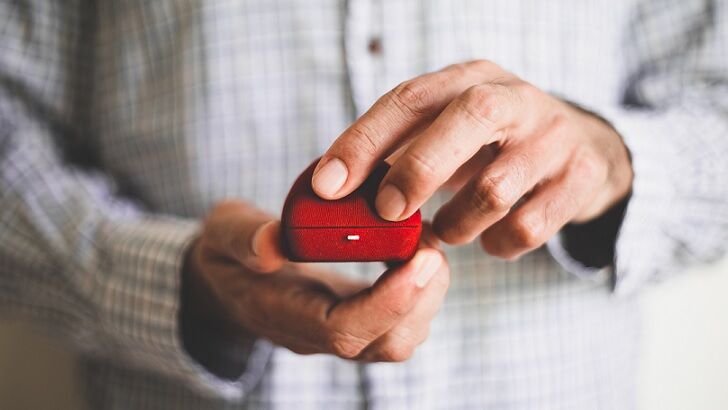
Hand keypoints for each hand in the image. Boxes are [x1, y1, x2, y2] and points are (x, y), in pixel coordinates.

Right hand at [182, 201, 448, 363]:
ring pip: (399, 337)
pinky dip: (420, 287)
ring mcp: (339, 331)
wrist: (230, 275)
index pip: (342, 330)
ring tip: (428, 242)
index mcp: (281, 314)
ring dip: (426, 293)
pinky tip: (416, 249)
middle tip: (433, 244)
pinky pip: (400, 320)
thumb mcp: (223, 232)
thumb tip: (272, 243)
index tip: (420, 258)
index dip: (388, 302)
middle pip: (384, 342)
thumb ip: (243, 237)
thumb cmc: (228, 251)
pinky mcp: (357, 318)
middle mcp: (316, 334)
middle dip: (421, 296)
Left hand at [312, 60, 632, 258]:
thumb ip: (396, 151)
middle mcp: (515, 98)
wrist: (584, 148)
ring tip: (446, 229)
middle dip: (417, 170)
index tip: (327, 184)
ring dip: (456, 223)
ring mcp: (554, 137)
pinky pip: (527, 228)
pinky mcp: (580, 178)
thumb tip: (332, 191)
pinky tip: (490, 239)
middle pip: (467, 119)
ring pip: (495, 189)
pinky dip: (497, 244)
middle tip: (387, 212)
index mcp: (469, 78)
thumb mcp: (448, 129)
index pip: (410, 99)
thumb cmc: (492, 143)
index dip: (363, 141)